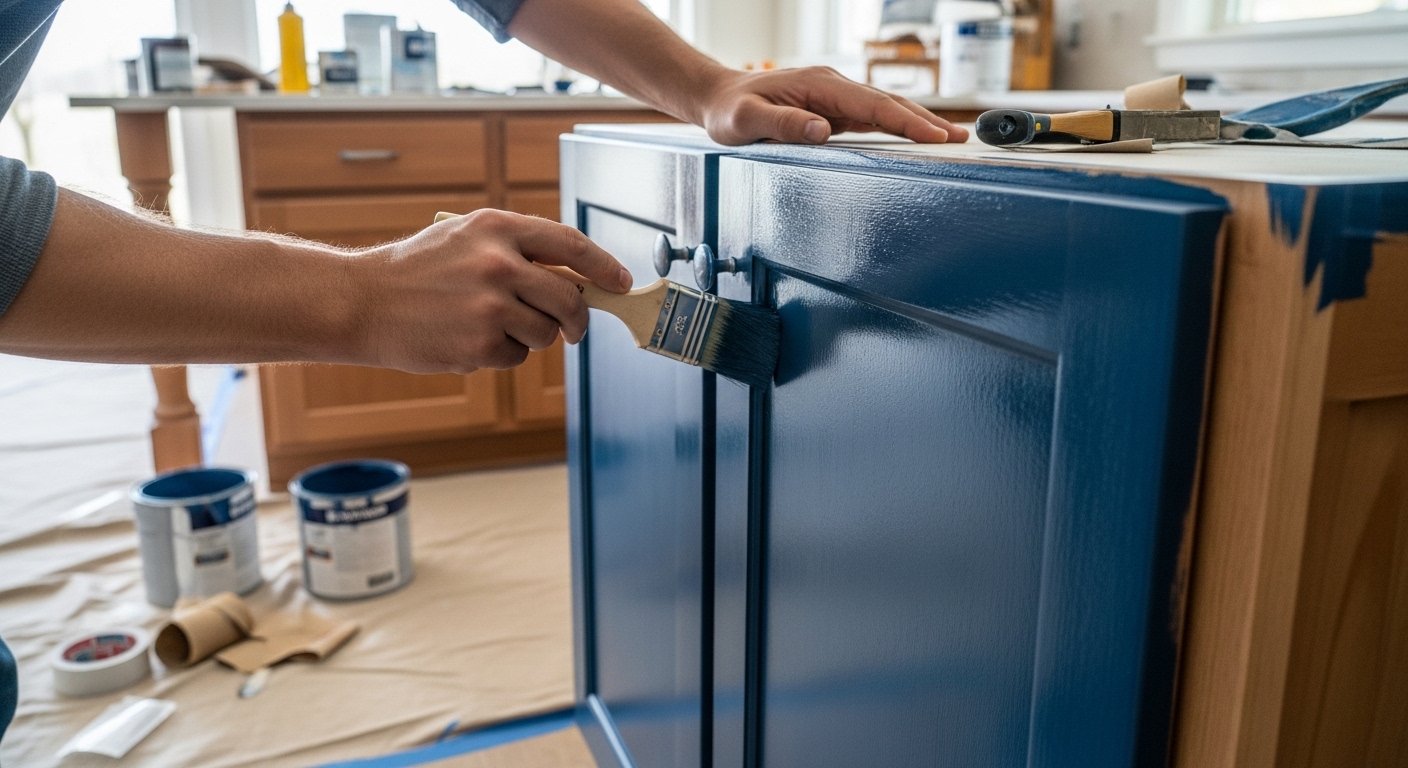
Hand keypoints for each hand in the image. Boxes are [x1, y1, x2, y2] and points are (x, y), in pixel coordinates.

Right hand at [353, 209, 631, 372]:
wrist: (363, 302)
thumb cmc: (418, 270)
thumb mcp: (466, 238)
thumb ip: (518, 250)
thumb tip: (579, 279)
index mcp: (497, 228)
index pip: (570, 244)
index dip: (603, 266)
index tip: (620, 281)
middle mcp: (498, 264)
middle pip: (570, 298)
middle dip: (577, 318)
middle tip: (573, 328)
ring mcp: (491, 307)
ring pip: (546, 332)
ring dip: (531, 336)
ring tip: (490, 324)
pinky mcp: (480, 345)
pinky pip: (517, 356)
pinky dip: (501, 354)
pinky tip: (467, 339)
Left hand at [698, 67, 969, 145]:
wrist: (720, 98)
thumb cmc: (730, 112)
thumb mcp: (746, 121)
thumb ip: (783, 124)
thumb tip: (823, 130)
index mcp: (819, 86)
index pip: (872, 104)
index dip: (905, 120)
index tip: (933, 135)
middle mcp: (834, 87)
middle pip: (889, 103)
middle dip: (926, 121)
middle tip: (960, 139)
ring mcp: (837, 97)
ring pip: (886, 109)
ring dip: (920, 123)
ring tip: (953, 139)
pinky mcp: (836, 110)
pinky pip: (874, 118)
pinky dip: (900, 126)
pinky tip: (919, 137)